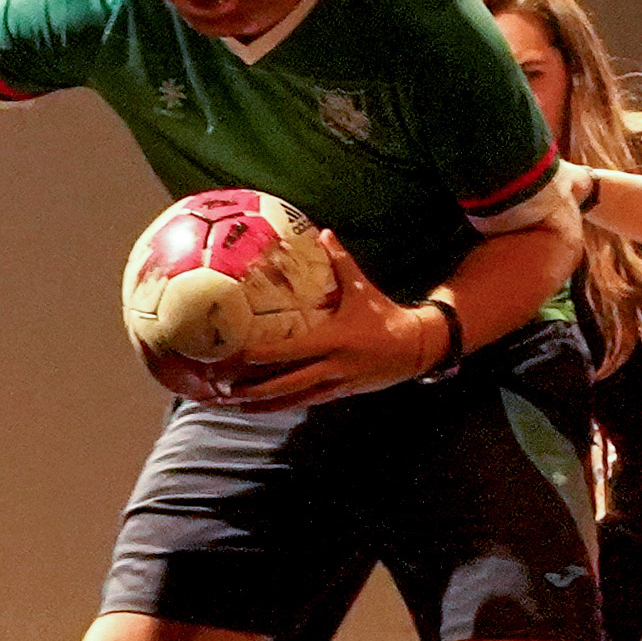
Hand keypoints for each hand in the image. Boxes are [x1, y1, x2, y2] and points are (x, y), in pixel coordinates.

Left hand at [221, 234, 443, 409]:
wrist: (415, 348)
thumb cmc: (383, 314)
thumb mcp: (362, 288)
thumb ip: (341, 261)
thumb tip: (324, 232)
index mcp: (335, 339)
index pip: (294, 351)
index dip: (267, 355)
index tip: (241, 355)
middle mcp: (333, 366)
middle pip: (289, 384)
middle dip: (257, 389)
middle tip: (226, 390)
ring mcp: (336, 384)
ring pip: (295, 399)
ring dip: (265, 404)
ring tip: (235, 405)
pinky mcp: (340, 394)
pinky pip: (307, 401)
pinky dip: (284, 405)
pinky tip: (263, 408)